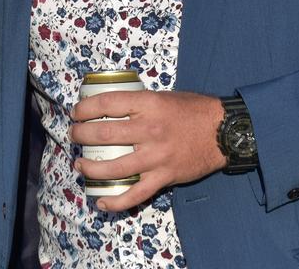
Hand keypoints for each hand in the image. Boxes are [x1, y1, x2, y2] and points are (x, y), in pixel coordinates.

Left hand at [70, 90, 225, 211]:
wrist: (224, 132)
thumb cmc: (192, 110)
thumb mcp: (162, 97)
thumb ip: (138, 103)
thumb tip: (110, 107)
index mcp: (148, 105)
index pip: (107, 103)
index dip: (85, 108)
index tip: (76, 112)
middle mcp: (150, 130)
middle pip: (104, 134)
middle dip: (81, 135)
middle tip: (74, 135)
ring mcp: (156, 156)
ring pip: (114, 167)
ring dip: (91, 168)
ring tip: (79, 165)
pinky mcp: (164, 177)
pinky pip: (136, 194)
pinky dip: (116, 201)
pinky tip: (101, 201)